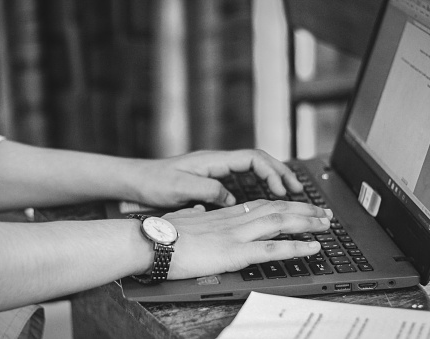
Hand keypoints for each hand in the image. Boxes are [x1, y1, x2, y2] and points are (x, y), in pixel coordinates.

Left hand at [132, 150, 302, 207]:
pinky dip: (255, 187)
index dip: (272, 172)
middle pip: (257, 161)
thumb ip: (208, 191)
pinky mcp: (208, 181)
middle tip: (296, 189)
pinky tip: (259, 199)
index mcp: (213, 160)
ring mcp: (213, 170)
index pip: (253, 158)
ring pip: (250, 170)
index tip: (282, 189)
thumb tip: (232, 200)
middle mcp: (216, 162)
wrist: (133, 181)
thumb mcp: (180, 188)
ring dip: (270, 179)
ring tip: (287, 192)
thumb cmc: (152, 182)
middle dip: (279, 172)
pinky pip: (239, 180)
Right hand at [163, 199, 331, 279]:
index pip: (262, 205)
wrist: (151, 241)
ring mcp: (236, 235)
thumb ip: (195, 212)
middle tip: (324, 212)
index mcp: (224, 214)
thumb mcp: (182, 217)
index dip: (285, 204)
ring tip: (327, 224)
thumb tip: (201, 207)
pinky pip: (272, 250)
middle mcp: (235, 220)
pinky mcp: (234, 253)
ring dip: (308, 223)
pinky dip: (296, 248)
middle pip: (277, 209)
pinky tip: (313, 247)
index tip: (300, 205)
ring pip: (281, 223)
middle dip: (305, 209)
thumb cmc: (163, 232)